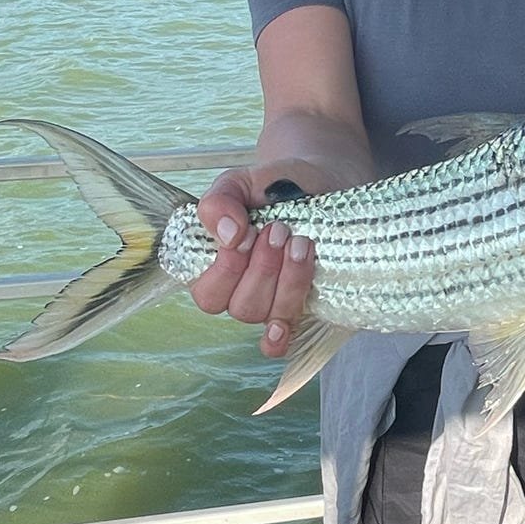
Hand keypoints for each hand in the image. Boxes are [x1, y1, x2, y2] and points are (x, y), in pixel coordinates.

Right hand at [189, 166, 316, 358]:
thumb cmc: (273, 186)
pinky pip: (279, 342)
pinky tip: (283, 327)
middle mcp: (237, 291)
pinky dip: (279, 338)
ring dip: (287, 281)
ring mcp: (269, 302)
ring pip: (268, 315)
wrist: (317, 181)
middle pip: (240, 306)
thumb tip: (228, 234)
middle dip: (263, 268)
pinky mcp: (297, 305)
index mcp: (213, 264)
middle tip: (280, 230)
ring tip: (300, 242)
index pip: (207, 292)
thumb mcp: (241, 182)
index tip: (250, 232)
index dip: (227, 269)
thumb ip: (221, 200)